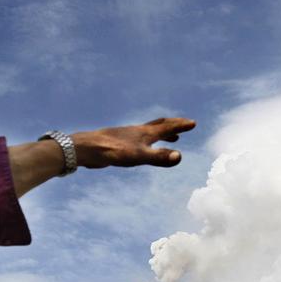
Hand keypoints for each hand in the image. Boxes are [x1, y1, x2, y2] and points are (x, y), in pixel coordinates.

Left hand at [72, 117, 196, 168]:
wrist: (87, 148)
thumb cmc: (113, 151)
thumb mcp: (139, 156)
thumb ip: (159, 157)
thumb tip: (179, 157)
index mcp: (145, 133)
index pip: (167, 127)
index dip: (181, 126)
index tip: (193, 123)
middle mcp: (137, 132)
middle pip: (159, 125)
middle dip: (174, 125)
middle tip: (184, 125)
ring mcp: (128, 136)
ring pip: (149, 132)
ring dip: (162, 133)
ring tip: (171, 137)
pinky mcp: (119, 143)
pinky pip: (139, 139)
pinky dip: (148, 140)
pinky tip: (143, 147)